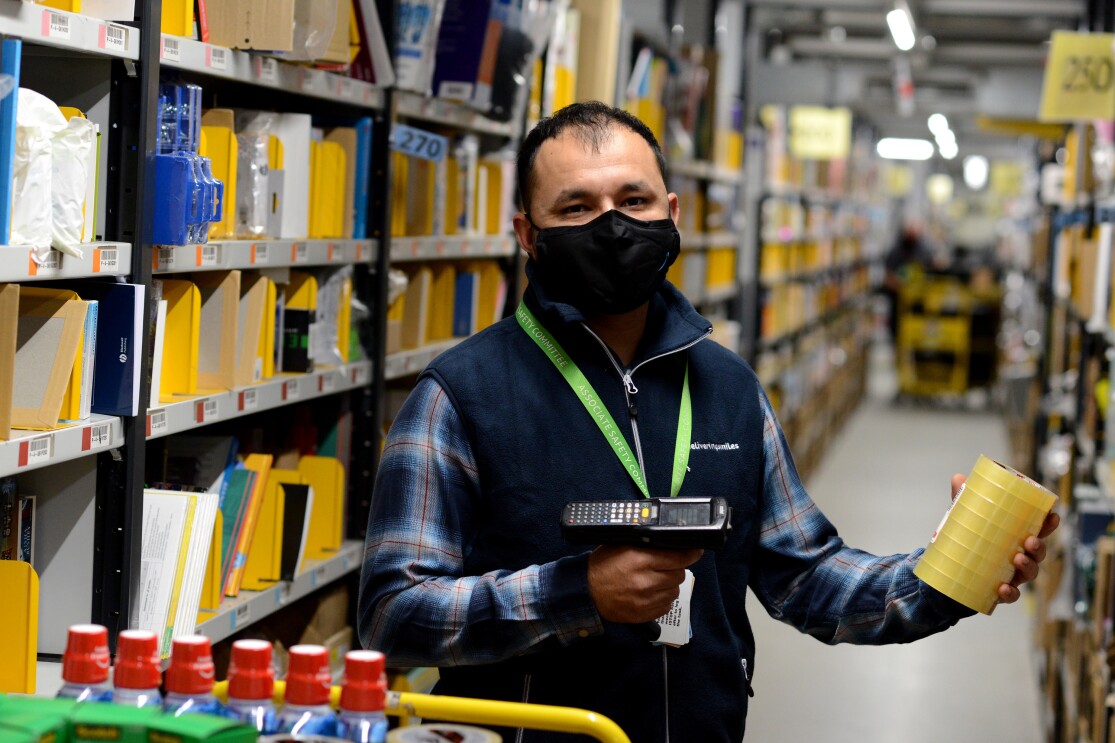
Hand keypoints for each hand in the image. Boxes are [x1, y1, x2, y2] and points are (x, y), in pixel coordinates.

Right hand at [587, 545, 702, 623]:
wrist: (586, 593)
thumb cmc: (603, 565)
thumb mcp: (622, 546)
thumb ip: (647, 544)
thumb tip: (672, 542)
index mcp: (640, 559)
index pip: (679, 557)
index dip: (690, 553)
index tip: (695, 551)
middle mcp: (646, 580)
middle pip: (679, 574)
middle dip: (675, 569)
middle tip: (663, 566)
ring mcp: (646, 600)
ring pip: (674, 590)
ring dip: (669, 585)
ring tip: (654, 581)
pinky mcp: (645, 615)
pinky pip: (667, 605)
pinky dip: (662, 599)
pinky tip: (650, 594)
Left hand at [949, 473, 1060, 605]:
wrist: (949, 576)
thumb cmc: (967, 542)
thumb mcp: (965, 521)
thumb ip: (963, 501)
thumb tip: (958, 476)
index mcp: (1015, 538)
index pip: (1038, 531)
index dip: (1048, 524)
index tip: (1052, 516)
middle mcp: (1019, 557)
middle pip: (1039, 553)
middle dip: (1039, 547)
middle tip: (1029, 541)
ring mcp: (1012, 576)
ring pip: (1030, 573)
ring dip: (1028, 566)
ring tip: (1018, 558)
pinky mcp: (999, 592)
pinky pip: (1012, 596)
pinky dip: (1010, 593)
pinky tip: (1003, 588)